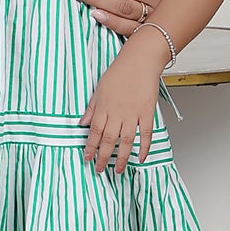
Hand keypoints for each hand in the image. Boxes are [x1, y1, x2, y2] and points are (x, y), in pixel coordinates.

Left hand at [80, 46, 163, 173]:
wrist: (140, 61)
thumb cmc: (119, 72)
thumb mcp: (99, 89)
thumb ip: (91, 109)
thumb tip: (82, 124)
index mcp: (103, 108)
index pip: (94, 132)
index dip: (90, 147)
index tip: (87, 158)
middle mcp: (117, 113)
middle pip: (109, 140)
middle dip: (103, 157)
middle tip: (99, 169)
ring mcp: (133, 114)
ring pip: (126, 141)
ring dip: (121, 157)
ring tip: (117, 170)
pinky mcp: (148, 113)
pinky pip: (147, 134)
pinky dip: (144, 148)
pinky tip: (140, 158)